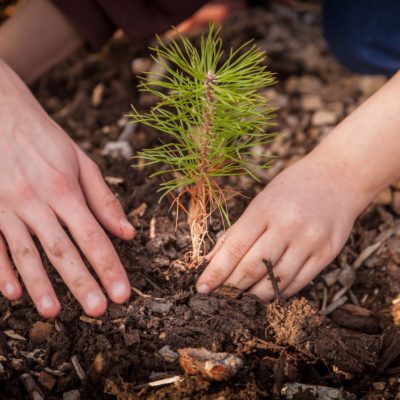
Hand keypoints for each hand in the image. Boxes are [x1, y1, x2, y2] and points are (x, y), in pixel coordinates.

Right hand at [0, 60, 134, 317]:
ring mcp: (6, 206)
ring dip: (41, 285)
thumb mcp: (80, 160)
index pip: (93, 236)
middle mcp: (36, 201)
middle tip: (98, 311)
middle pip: (63, 250)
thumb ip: (103, 198)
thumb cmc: (44, 137)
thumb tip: (127, 232)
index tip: (122, 293)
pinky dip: (3, 269)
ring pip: (27, 253)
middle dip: (82, 283)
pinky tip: (13, 293)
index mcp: (64, 188)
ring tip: (55, 313)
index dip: (109, 267)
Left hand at [196, 154, 367, 299]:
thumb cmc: (292, 189)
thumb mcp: (261, 202)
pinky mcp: (327, 253)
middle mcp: (288, 225)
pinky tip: (266, 292)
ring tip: (241, 298)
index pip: (235, 246)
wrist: (339, 177)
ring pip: (276, 281)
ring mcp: (310, 240)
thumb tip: (211, 261)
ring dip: (254, 295)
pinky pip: (298, 282)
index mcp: (265, 209)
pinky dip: (278, 292)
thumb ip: (236, 232)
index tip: (202, 288)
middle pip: (253, 267)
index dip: (216, 271)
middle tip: (220, 296)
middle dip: (232, 287)